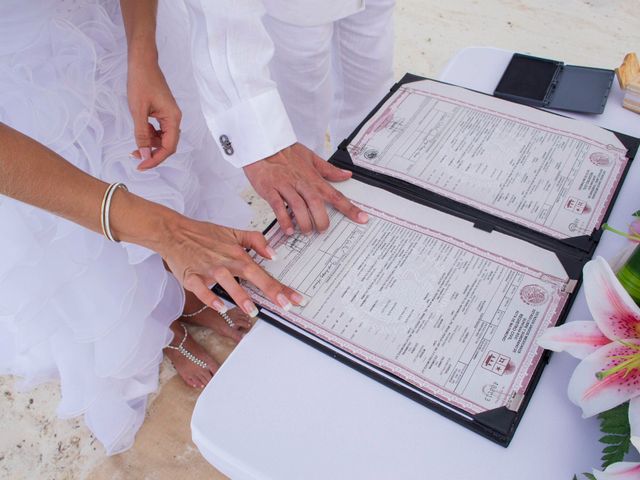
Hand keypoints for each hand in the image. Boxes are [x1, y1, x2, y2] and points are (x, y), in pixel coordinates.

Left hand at [126, 53, 181, 169]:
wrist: (143, 63)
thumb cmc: (141, 82)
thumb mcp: (138, 111)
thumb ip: (142, 134)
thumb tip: (144, 154)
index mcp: (173, 118)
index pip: (168, 147)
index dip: (156, 159)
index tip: (141, 165)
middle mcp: (175, 119)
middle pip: (168, 145)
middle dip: (152, 153)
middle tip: (136, 159)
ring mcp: (170, 116)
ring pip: (163, 139)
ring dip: (150, 144)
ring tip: (135, 144)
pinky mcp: (163, 113)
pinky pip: (159, 131)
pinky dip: (150, 135)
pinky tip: (141, 131)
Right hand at [157, 214, 303, 316]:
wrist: (174, 231)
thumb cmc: (204, 234)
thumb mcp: (233, 232)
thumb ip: (256, 241)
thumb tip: (274, 254)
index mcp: (238, 254)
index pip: (264, 272)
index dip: (281, 286)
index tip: (296, 299)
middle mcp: (226, 262)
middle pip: (252, 276)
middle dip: (270, 290)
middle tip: (285, 305)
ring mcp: (208, 269)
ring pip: (227, 282)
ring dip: (240, 295)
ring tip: (253, 310)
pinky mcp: (191, 276)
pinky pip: (201, 289)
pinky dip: (210, 297)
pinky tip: (221, 307)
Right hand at [243, 143, 368, 233]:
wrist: (262, 144)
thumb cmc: (285, 152)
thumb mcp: (310, 157)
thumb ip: (329, 169)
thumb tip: (347, 175)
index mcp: (313, 177)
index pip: (335, 194)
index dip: (349, 207)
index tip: (362, 218)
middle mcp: (301, 182)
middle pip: (317, 202)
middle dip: (322, 219)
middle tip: (322, 229)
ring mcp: (285, 186)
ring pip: (299, 206)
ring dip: (304, 222)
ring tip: (306, 231)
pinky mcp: (270, 189)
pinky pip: (278, 206)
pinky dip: (284, 219)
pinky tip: (288, 229)